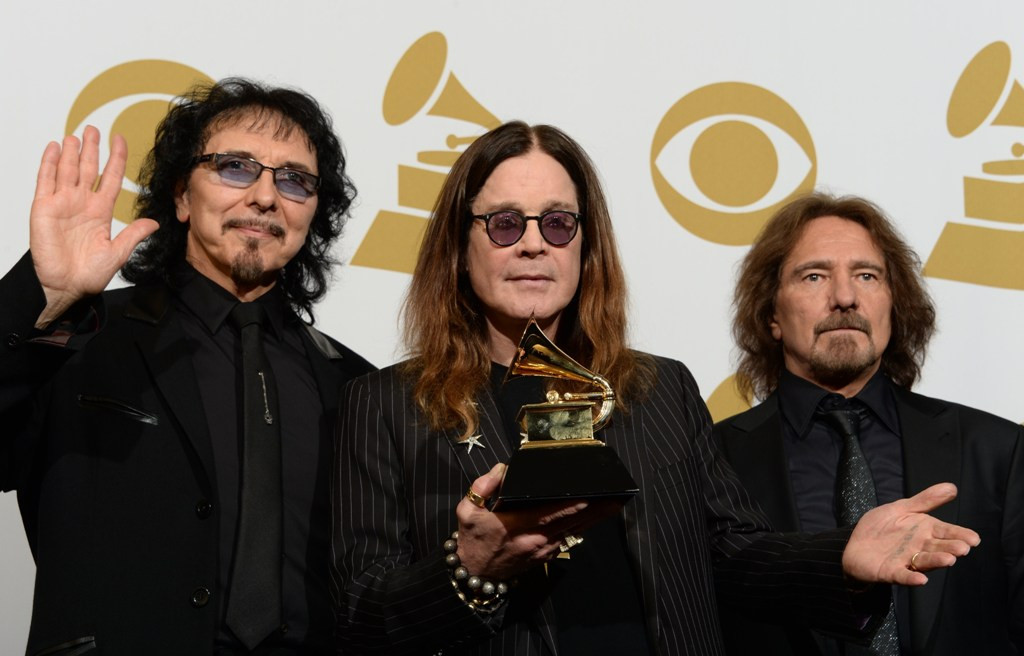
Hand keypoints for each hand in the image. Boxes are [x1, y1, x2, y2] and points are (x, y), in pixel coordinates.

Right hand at [29, 125, 158, 327]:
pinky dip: (50, 163)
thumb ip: (133, 235)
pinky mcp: (43, 207)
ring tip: (76, 134)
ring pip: (68, 170)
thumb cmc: (89, 274)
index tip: (120, 139)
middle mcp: (82, 203)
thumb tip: (154, 222)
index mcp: (101, 211)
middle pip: (88, 168)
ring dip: (72, 152)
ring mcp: (62, 203)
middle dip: (92, 149)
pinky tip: (55, 148)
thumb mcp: (117, 252)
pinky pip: (45, 180)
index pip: (110, 177)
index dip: (115, 158)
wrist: (65, 287)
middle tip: (94, 128)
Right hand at [454, 463, 621, 579]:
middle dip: (594, 510)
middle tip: (615, 498)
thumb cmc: (472, 538)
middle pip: (570, 522)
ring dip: (594, 519)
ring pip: (573, 531)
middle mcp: (533, 539)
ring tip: (613, 505)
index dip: (570, 506)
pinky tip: (594, 518)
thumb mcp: (467, 510)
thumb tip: (503, 469)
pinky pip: (567, 538)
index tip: (588, 496)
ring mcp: (542, 550)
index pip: (548, 514)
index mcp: (514, 525)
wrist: (475, 574)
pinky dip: (582, 528)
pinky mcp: (546, 556)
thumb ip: (483, 486)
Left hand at [841, 482, 979, 585]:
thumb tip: (952, 487)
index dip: (959, 534)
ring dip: (936, 561)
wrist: (855, 544)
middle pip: (938, 547)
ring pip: (924, 561)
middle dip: (951, 548)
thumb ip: (926, 500)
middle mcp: (919, 547)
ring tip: (949, 559)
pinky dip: (912, 578)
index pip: (945, 532)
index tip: (974, 538)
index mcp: (924, 530)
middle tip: (963, 548)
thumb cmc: (882, 527)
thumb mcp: (902, 508)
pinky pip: (903, 575)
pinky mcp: (890, 571)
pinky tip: (921, 579)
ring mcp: (906, 560)